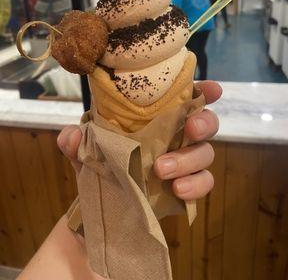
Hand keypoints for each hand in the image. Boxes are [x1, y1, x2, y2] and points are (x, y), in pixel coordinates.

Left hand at [57, 80, 221, 201]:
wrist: (104, 203)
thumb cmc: (102, 164)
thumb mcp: (86, 151)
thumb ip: (77, 141)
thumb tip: (70, 136)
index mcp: (157, 117)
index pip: (185, 98)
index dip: (203, 90)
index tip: (211, 89)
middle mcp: (176, 135)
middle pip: (205, 122)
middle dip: (204, 122)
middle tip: (190, 127)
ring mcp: (185, 161)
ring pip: (205, 153)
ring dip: (190, 158)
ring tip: (162, 169)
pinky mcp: (188, 186)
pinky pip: (204, 183)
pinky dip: (196, 186)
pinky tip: (178, 190)